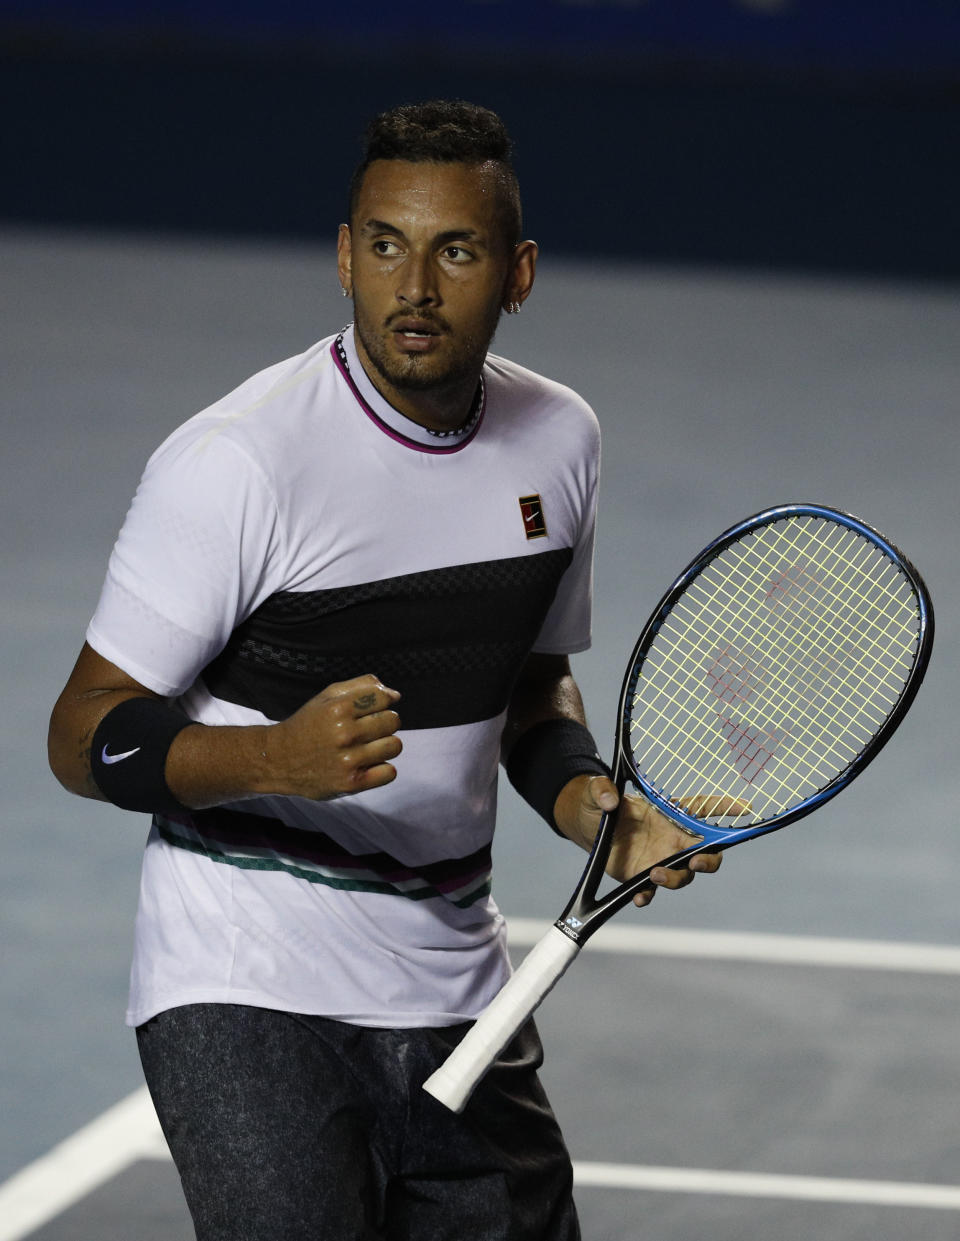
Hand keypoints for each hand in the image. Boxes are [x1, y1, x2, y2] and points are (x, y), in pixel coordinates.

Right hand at [265, 674, 401, 800]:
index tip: (369, 710)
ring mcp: (348, 760)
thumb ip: (362, 687)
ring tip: (367, 747)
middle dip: (384, 723)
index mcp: (338, 708)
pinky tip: (367, 764)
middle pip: (393, 721)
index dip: (381, 703)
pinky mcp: (351, 783)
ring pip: (394, 745)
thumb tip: (395, 695)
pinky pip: (389, 772)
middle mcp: (344, 734)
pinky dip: (383, 769)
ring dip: (385, 746)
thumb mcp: (327, 697)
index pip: (384, 698)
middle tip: (366, 730)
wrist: (278, 760)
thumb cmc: (307, 725)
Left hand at [556, 774, 723, 907]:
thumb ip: (602, 790)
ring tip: (655, 874)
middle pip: (706, 853)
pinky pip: (651, 892)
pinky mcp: (641, 876)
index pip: (703, 808)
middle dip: (709, 861)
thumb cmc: (599, 801)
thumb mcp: (597, 790)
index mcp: (669, 812)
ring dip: (675, 879)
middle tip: (696, 862)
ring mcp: (659, 859)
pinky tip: (639, 897)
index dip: (725, 806)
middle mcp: (671, 838)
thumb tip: (610, 800)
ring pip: (682, 876)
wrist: (586, 824)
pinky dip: (647, 896)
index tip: (745, 807)